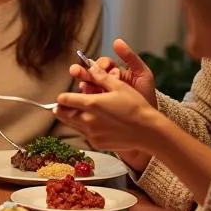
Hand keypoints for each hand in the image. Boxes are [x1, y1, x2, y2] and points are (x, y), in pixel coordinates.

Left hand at [68, 42, 156, 170]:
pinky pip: (84, 134)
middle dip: (61, 108)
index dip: (62, 97)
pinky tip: (93, 124)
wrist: (148, 131)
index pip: (64, 100)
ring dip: (71, 118)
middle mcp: (87, 120)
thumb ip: (101, 77)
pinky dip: (84, 129)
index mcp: (91, 104)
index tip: (64, 96)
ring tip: (76, 112)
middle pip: (62, 114)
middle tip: (64, 105)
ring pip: (71, 125)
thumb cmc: (136, 106)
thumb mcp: (119, 86)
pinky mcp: (97, 143)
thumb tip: (89, 67)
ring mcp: (92, 134)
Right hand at [71, 40, 156, 104]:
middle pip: (89, 75)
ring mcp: (99, 95)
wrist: (148, 117)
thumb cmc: (146, 93)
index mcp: (113, 72)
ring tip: (86, 87)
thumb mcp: (142, 73)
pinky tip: (87, 99)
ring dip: (84, 86)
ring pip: (86, 87)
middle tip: (75, 71)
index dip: (100, 64)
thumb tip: (117, 41)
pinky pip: (87, 102)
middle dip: (81, 72)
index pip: (101, 65)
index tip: (104, 66)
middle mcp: (104, 83)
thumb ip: (130, 57)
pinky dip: (85, 99)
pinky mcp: (97, 108)